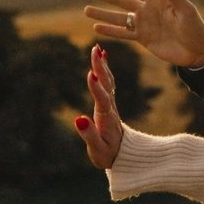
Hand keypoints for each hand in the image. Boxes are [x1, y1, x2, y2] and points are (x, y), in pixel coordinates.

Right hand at [74, 44, 122, 168]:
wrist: (124, 154)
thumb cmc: (108, 154)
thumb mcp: (98, 150)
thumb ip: (89, 135)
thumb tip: (79, 119)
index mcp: (106, 118)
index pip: (102, 100)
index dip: (96, 88)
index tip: (91, 74)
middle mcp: (110, 108)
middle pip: (106, 85)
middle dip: (99, 68)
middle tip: (95, 50)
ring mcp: (110, 104)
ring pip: (108, 81)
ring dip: (102, 65)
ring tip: (97, 49)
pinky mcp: (109, 102)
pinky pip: (108, 82)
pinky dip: (104, 69)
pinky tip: (102, 57)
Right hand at [83, 0, 203, 67]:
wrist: (197, 50)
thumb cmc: (195, 27)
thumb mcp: (186, 10)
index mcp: (156, 0)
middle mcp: (146, 10)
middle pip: (120, 0)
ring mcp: (144, 25)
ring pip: (118, 18)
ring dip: (102, 13)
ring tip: (85, 9)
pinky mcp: (143, 39)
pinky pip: (123, 34)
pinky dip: (110, 31)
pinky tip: (97, 28)